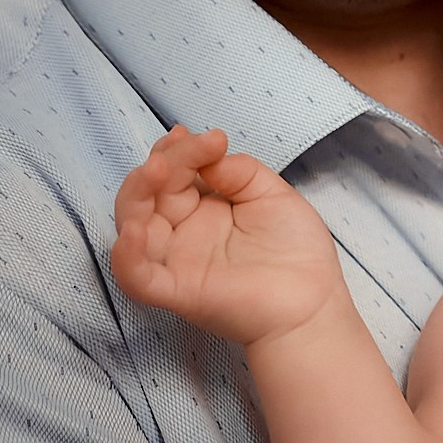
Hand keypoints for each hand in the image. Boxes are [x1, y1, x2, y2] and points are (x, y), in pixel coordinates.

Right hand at [110, 126, 343, 345]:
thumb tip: (210, 156)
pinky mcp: (177, 291)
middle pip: (149, 193)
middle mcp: (182, 232)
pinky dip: (127, 255)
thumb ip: (241, 172)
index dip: (185, 151)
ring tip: (158, 169)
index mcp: (203, 208)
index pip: (177, 173)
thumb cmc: (297, 252)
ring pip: (132, 226)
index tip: (213, 139)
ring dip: (137, 194)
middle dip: (161, 164)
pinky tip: (134, 230)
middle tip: (182, 148)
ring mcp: (176, 261)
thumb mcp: (273, 195)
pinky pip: (137, 276)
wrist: (315, 303)